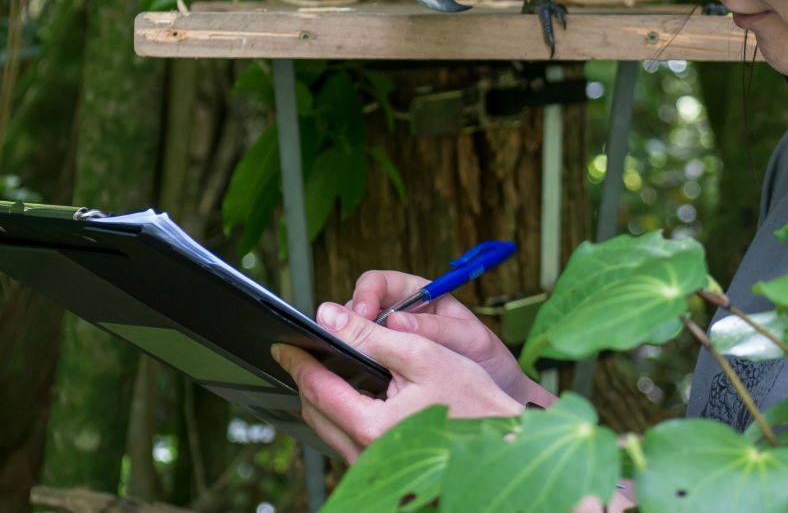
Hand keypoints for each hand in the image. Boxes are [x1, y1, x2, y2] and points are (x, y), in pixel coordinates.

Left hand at [272, 301, 524, 462]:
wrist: (503, 442)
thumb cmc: (473, 400)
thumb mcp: (423, 354)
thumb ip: (371, 335)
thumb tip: (329, 316)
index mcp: (371, 425)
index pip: (317, 388)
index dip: (298, 361)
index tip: (284, 344)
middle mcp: (365, 454)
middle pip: (316, 412)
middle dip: (307, 380)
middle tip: (303, 353)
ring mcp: (372, 466)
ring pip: (329, 429)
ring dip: (324, 398)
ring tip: (326, 369)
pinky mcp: (382, 470)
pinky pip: (347, 440)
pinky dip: (343, 414)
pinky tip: (355, 395)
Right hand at [347, 269, 555, 407]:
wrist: (499, 395)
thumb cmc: (489, 360)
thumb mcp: (469, 339)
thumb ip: (438, 328)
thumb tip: (397, 321)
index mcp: (418, 296)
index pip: (378, 283)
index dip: (366, 294)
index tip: (363, 313)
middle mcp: (400, 316)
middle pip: (358, 309)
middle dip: (350, 322)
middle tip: (349, 341)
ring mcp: (391, 344)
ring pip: (356, 338)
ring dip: (351, 346)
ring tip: (355, 362)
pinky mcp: (388, 370)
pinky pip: (363, 364)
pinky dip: (358, 370)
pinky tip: (360, 382)